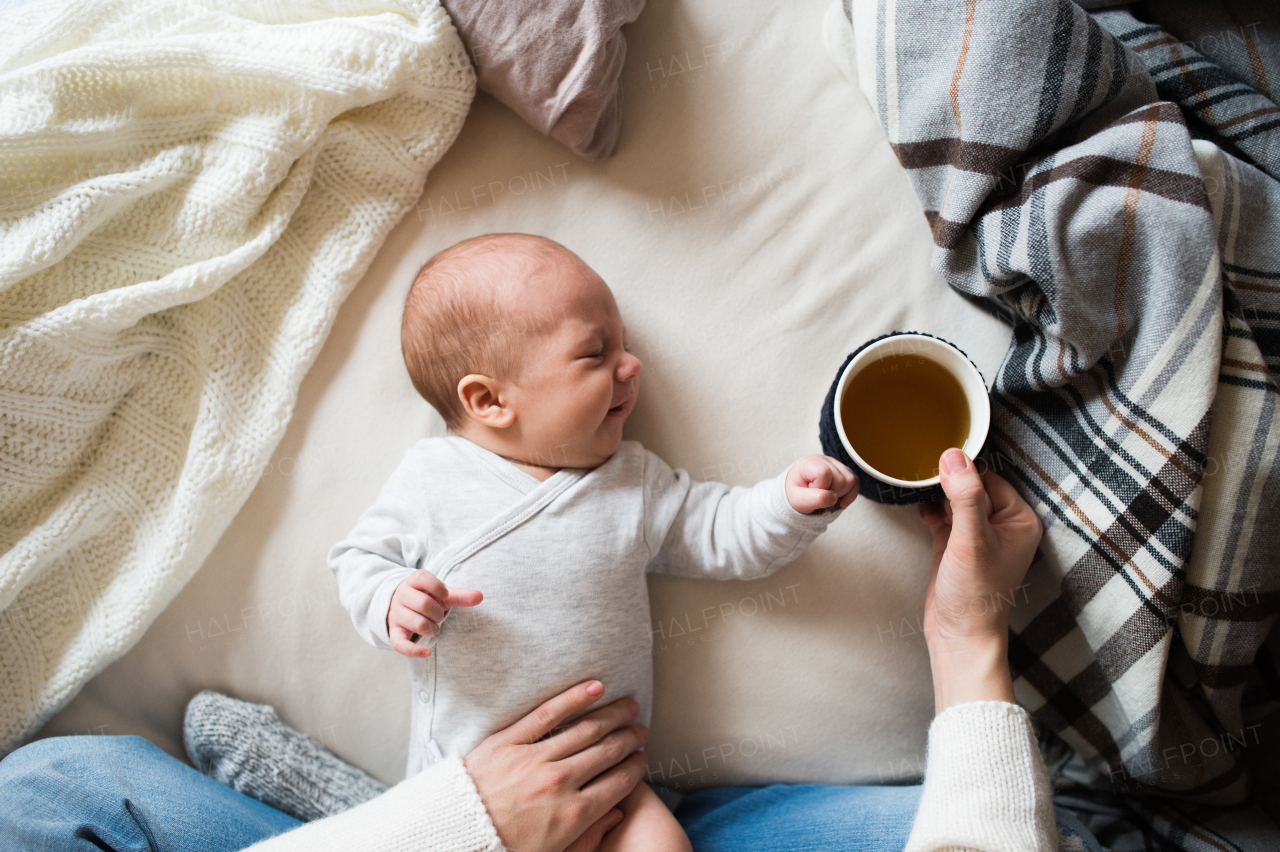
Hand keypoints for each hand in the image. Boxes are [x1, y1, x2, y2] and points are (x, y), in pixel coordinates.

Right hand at [387, 571, 482, 657]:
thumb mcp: (442, 596)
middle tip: (438, 615)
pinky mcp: (393, 632)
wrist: (401, 607)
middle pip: (424, 604)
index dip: (438, 588)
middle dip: (438, 613)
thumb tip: (480, 596)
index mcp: (413, 582)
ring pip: (417, 624)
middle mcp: (401, 596)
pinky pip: (400, 644)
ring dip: (431, 629)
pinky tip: (428, 653)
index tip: (444, 595)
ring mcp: (396, 614)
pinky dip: (415, 651)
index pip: (423, 578)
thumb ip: (460, 596)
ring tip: (432, 627)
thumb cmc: (426, 599)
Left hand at [464, 680, 649, 851]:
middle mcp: (559, 783)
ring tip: (628, 705)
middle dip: (630, 737)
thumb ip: (588, 837)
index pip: (619, 782)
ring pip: (585, 728)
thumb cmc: (502, 847)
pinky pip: (547, 714)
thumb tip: (615, 814)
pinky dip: (574, 698)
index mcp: (572, 815)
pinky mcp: (509, 740)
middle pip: (607, 751)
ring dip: (613, 714)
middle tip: (641, 728)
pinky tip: (594, 687)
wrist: (453, 835)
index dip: (636, 766)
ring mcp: (534, 758)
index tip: (642, 756)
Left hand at [785, 454, 858, 512]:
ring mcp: (834, 463)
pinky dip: (851, 494)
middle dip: (831, 493)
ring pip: (850, 480)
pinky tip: (841, 501)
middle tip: (818, 496)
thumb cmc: (796, 495)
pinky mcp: (843, 470)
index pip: (825, 472)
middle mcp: (822, 459)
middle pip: (840, 478)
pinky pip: (856, 481)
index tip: (811, 492)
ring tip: (827, 496)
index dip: (822, 487)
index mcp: (808, 463)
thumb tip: (834, 498)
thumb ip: (814, 499)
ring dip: (840, 494)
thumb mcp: (798, 500)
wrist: (797, 493)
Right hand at [917, 448, 1042, 710]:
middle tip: (927, 488)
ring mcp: (980, 534)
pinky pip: (945, 514)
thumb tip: (954, 457)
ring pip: (956, 498)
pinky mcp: (958, 544)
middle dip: (947, 485)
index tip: (939, 474)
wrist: (959, 636)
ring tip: (926, 505)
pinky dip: (932, 511)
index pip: (989, 477)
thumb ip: (965, 497)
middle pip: (972, 485)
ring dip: (938, 497)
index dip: (963, 476)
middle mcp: (1004, 525)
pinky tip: (924, 516)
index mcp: (1020, 520)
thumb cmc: (975, 597)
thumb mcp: (970, 541)